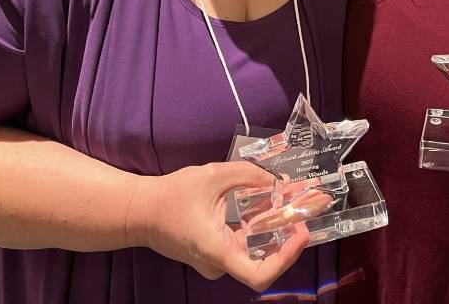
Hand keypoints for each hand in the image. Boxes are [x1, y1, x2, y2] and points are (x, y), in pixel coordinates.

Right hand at [126, 161, 309, 290]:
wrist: (139, 211)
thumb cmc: (171, 196)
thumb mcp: (213, 175)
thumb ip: (249, 175)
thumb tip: (279, 181)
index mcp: (217, 252)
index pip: (259, 274)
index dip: (287, 257)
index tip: (301, 230)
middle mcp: (219, 263)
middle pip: (264, 258)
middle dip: (290, 233)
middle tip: (308, 205)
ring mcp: (217, 260)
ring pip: (257, 249)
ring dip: (278, 227)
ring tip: (298, 200)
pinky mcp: (216, 251)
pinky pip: (245, 243)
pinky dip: (262, 225)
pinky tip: (274, 204)